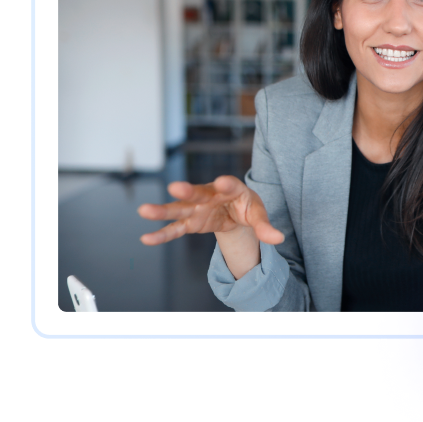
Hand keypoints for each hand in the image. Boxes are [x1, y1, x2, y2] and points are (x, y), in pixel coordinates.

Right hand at [137, 175, 283, 245]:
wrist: (235, 210)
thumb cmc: (246, 206)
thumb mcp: (258, 214)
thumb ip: (265, 226)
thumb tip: (278, 239)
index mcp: (231, 188)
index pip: (230, 185)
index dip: (226, 184)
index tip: (221, 182)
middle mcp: (210, 194)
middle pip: (198, 192)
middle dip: (188, 191)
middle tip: (176, 187)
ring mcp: (197, 207)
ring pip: (179, 208)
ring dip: (163, 210)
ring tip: (144, 211)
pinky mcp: (190, 221)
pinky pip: (175, 228)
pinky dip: (162, 234)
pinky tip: (146, 238)